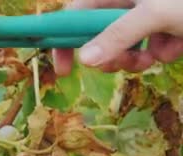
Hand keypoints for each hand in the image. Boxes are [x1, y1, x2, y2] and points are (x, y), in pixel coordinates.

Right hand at [54, 0, 182, 75]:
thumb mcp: (153, 14)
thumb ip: (118, 35)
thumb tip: (84, 60)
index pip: (76, 14)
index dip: (65, 40)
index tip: (64, 69)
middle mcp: (128, 2)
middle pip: (100, 36)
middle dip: (110, 56)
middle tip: (121, 63)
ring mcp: (146, 17)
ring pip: (125, 48)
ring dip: (136, 59)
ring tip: (154, 56)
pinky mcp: (164, 29)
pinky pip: (150, 49)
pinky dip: (161, 54)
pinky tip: (178, 45)